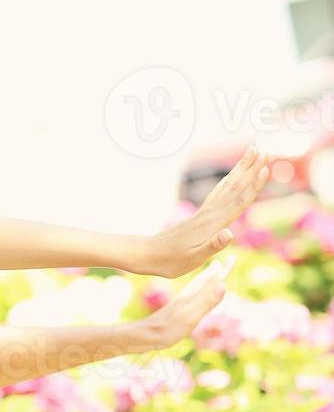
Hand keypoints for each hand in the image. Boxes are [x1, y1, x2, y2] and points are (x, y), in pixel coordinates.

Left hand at [137, 258, 229, 350]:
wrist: (145, 335)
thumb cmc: (169, 328)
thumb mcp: (191, 316)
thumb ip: (206, 301)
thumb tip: (223, 284)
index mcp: (192, 295)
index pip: (211, 280)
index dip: (222, 271)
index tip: (232, 257)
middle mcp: (186, 296)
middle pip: (203, 280)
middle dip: (214, 271)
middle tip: (221, 261)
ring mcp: (180, 302)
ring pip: (196, 286)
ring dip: (204, 278)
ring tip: (209, 272)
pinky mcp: (175, 309)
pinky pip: (189, 294)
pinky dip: (195, 289)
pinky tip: (192, 293)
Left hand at [139, 145, 270, 277]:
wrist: (146, 254)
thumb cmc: (169, 261)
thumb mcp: (193, 259)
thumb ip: (212, 246)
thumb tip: (230, 233)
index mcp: (213, 224)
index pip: (238, 201)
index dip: (253, 186)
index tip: (265, 169)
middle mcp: (209, 214)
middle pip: (234, 188)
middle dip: (250, 169)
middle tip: (265, 150)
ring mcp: (203, 214)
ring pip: (227, 187)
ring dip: (240, 170)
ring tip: (251, 154)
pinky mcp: (198, 217)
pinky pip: (217, 194)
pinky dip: (228, 183)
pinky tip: (231, 178)